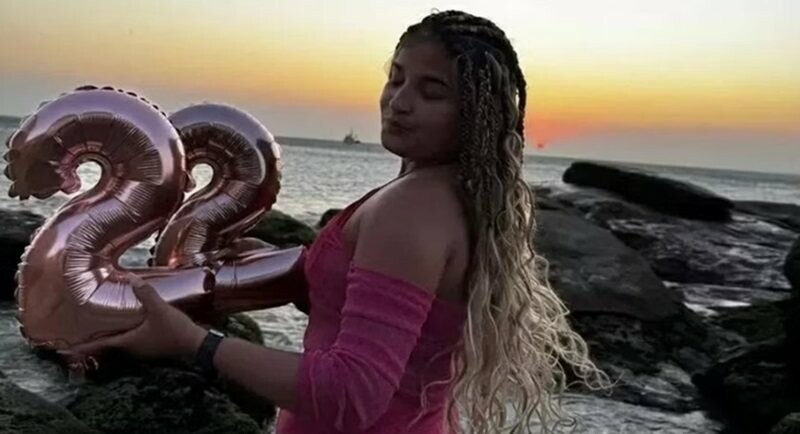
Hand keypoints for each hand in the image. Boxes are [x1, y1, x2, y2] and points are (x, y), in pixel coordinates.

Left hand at [70, 273, 206, 360]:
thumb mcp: (159, 309)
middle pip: (110, 345)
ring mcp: (144, 350)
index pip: (101, 344)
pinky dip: (127, 334)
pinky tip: (130, 324)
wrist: (197, 345)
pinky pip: (134, 341)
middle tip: (84, 331)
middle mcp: (133, 349)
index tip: (68, 348)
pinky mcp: (154, 347)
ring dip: (112, 336)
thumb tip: (130, 276)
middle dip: (97, 339)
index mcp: (129, 341)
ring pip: (122, 343)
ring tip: (104, 326)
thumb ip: (146, 293)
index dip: (84, 346)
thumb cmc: (175, 330)